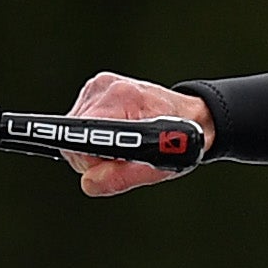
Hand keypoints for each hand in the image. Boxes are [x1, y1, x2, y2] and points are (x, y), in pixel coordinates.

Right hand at [61, 70, 204, 195]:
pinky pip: (80, 122)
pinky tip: (117, 133)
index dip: (89, 159)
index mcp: (124, 100)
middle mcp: (107, 87)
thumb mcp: (157, 167)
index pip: (81, 136)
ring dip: (94, 148)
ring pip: (75, 132)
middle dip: (93, 158)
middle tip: (122, 159)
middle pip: (74, 138)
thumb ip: (122, 177)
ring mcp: (98, 86)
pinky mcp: (94, 88)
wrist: (193, 117)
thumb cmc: (179, 142)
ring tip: (124, 145)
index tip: (104, 165)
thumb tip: (89, 182)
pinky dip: (95, 135)